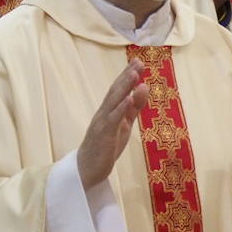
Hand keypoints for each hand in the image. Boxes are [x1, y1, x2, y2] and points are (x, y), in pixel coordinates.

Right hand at [77, 60, 149, 187]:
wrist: (88, 169)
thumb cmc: (106, 146)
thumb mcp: (125, 125)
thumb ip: (134, 108)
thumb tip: (143, 88)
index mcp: (109, 111)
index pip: (119, 90)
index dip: (128, 75)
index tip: (138, 61)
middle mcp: (103, 113)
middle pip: (115, 91)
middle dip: (127, 76)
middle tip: (138, 62)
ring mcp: (102, 123)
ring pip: (113, 101)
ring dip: (124, 87)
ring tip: (134, 74)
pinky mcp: (103, 134)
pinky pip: (112, 119)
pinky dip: (120, 108)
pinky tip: (129, 99)